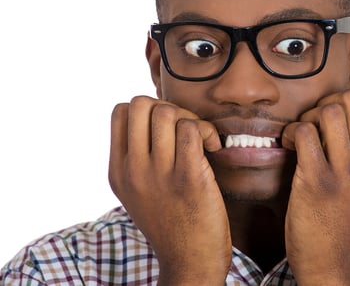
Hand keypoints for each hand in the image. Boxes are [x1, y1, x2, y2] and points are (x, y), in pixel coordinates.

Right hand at [108, 96, 230, 284]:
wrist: (190, 262)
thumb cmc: (172, 222)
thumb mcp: (138, 192)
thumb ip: (137, 158)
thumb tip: (153, 118)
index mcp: (118, 170)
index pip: (119, 111)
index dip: (147, 109)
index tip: (166, 130)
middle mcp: (133, 169)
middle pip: (141, 104)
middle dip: (168, 106)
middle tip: (184, 129)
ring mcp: (159, 173)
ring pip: (167, 112)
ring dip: (191, 118)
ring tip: (201, 139)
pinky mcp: (189, 177)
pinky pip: (192, 129)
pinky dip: (207, 130)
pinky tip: (214, 148)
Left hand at [282, 89, 349, 285]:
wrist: (330, 258)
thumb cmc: (345, 211)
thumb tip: (348, 100)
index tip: (340, 115)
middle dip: (329, 101)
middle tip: (318, 123)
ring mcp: (346, 172)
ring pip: (328, 110)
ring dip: (308, 116)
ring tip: (304, 136)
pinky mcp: (317, 181)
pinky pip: (303, 132)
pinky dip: (291, 133)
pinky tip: (291, 147)